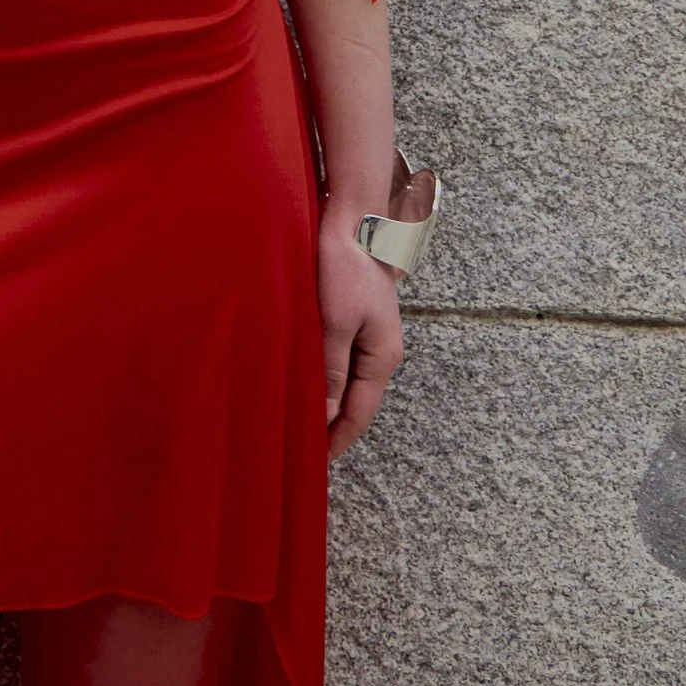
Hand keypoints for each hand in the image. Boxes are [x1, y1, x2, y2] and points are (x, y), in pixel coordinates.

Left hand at [316, 209, 404, 461]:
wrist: (353, 220)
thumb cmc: (344, 268)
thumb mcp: (334, 323)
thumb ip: (331, 371)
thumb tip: (327, 416)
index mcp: (383, 356)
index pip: (360, 413)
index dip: (339, 440)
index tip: (316, 464)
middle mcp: (381, 351)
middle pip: (358, 402)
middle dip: (334, 427)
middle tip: (304, 453)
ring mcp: (370, 336)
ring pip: (348, 383)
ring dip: (329, 403)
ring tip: (302, 426)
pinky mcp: (356, 321)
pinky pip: (342, 362)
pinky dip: (327, 379)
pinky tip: (307, 384)